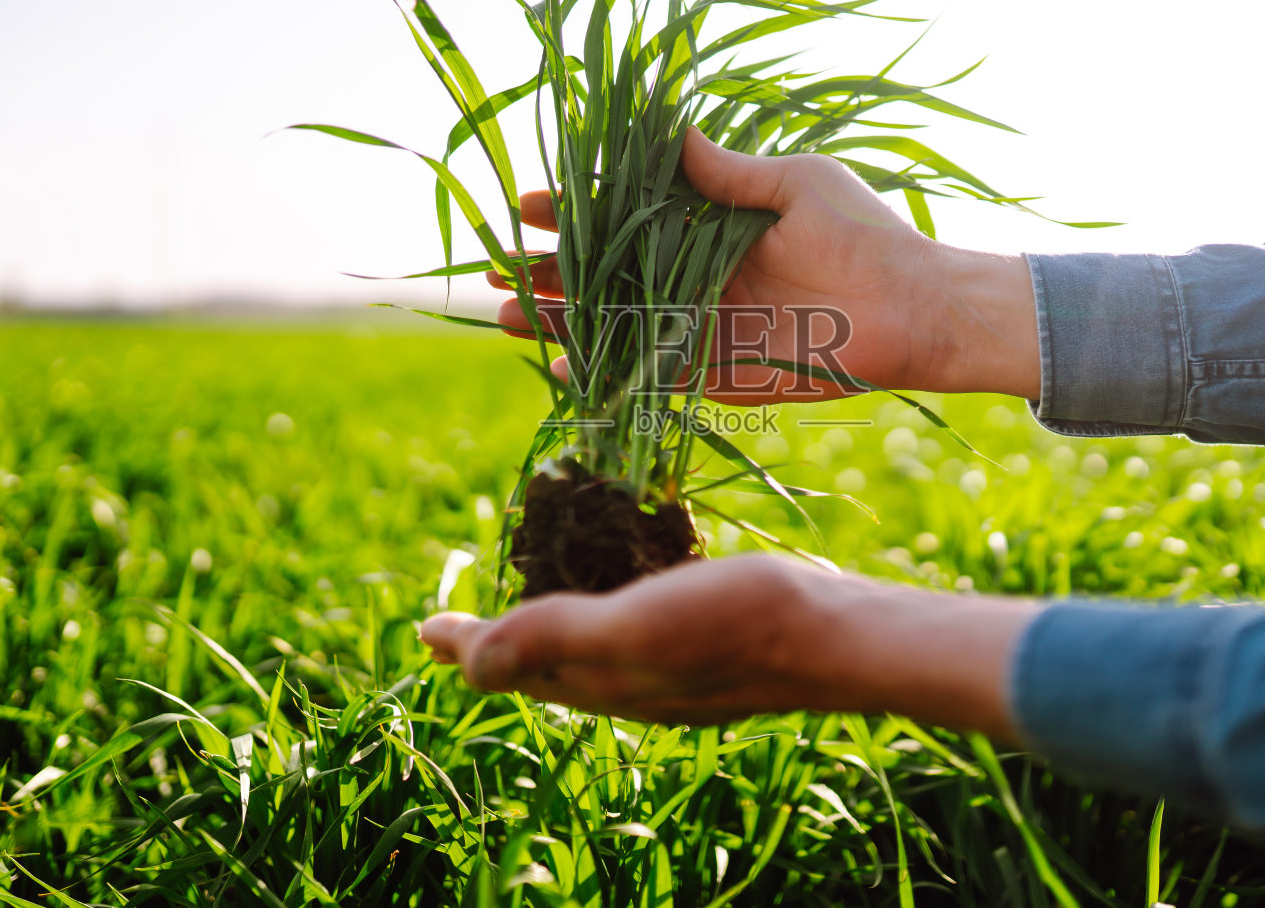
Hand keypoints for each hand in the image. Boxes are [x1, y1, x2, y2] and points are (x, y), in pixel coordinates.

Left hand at [418, 554, 1038, 736]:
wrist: (839, 634)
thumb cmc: (733, 624)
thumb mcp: (629, 628)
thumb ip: (548, 640)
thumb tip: (463, 662)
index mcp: (601, 681)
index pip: (510, 668)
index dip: (467, 645)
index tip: (425, 626)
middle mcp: (630, 682)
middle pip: (545, 666)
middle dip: (500, 644)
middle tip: (465, 621)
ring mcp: (672, 666)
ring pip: (592, 651)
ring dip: (552, 627)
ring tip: (531, 598)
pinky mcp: (707, 640)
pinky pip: (637, 628)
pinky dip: (609, 607)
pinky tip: (625, 581)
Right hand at [490, 128, 1040, 403]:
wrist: (915, 309)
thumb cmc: (865, 235)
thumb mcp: (796, 183)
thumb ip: (728, 171)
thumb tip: (669, 129)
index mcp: (711, 224)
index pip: (626, 214)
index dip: (574, 209)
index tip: (525, 204)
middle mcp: (698, 274)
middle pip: (606, 273)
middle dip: (547, 272)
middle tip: (493, 269)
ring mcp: (704, 324)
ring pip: (614, 323)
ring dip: (560, 320)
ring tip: (504, 314)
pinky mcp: (719, 372)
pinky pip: (649, 373)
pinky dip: (604, 372)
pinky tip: (558, 366)